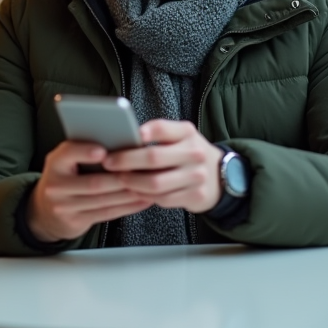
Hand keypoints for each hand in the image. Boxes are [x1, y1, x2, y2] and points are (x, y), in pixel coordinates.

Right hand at [26, 141, 151, 242]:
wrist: (45, 210)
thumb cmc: (64, 177)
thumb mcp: (65, 161)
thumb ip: (83, 152)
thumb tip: (118, 143)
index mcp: (55, 163)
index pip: (68, 154)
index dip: (85, 152)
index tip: (103, 151)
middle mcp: (56, 185)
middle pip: (93, 182)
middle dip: (120, 178)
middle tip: (141, 172)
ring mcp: (64, 206)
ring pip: (102, 200)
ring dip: (128, 194)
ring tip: (147, 186)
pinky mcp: (76, 221)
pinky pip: (106, 214)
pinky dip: (127, 207)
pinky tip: (141, 200)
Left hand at [101, 119, 224, 213]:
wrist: (219, 175)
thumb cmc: (187, 153)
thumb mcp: (180, 137)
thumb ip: (158, 135)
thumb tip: (123, 137)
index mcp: (187, 133)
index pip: (162, 129)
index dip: (144, 132)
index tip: (128, 136)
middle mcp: (195, 153)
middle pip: (154, 157)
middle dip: (126, 161)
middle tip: (109, 162)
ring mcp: (197, 176)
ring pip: (155, 183)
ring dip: (132, 182)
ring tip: (119, 178)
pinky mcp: (196, 195)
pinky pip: (162, 199)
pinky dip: (145, 196)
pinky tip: (135, 191)